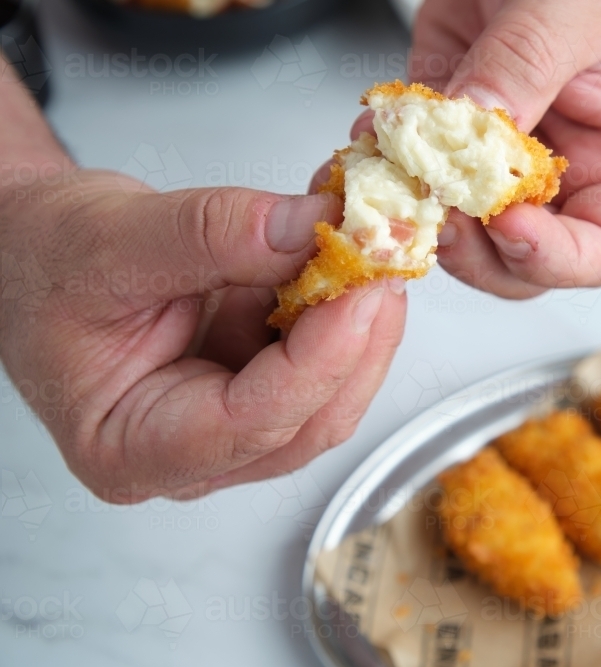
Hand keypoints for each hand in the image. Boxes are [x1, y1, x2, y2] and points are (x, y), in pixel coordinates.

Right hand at [0, 76, 405, 500]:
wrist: (42, 247)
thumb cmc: (47, 259)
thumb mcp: (113, 236)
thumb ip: (215, 233)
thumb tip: (313, 227)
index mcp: (132, 449)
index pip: (251, 423)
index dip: (319, 358)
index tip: (364, 289)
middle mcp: (193, 456)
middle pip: (307, 421)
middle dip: (357, 339)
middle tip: (385, 259)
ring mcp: (233, 427)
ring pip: (329, 395)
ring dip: (360, 322)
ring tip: (368, 249)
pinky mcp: (260, 387)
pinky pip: (324, 360)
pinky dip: (344, 307)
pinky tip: (347, 257)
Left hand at [349, 0, 600, 297]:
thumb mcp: (574, 10)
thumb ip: (526, 68)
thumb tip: (475, 127)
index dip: (554, 256)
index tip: (509, 223)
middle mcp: (569, 178)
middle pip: (523, 263)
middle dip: (477, 250)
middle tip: (441, 212)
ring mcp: (505, 167)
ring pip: (463, 238)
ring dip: (423, 215)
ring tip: (401, 173)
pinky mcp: (450, 144)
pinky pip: (417, 183)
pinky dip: (390, 172)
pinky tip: (376, 140)